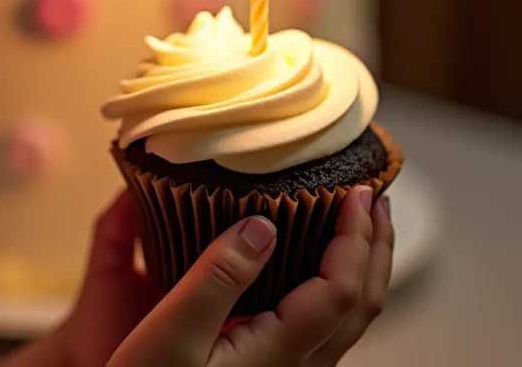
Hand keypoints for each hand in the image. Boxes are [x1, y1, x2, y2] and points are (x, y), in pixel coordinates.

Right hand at [7, 186, 392, 366]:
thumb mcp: (170, 333)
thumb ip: (217, 279)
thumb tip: (262, 226)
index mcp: (278, 352)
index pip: (341, 287)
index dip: (355, 236)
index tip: (356, 192)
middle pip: (360, 303)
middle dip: (374, 246)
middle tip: (373, 198)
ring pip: (349, 318)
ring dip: (361, 266)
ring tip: (355, 227)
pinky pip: (327, 326)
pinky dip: (337, 287)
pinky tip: (313, 273)